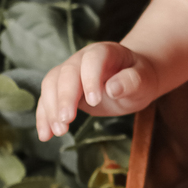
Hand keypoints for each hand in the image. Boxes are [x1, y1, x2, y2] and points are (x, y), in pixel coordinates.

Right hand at [36, 42, 161, 140]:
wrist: (133, 79)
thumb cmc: (140, 78)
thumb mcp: (144, 80)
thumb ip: (131, 82)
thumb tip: (113, 89)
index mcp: (104, 52)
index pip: (92, 60)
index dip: (90, 79)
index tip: (94, 101)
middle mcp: (82, 59)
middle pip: (66, 73)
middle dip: (64, 97)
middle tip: (67, 120)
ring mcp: (69, 73)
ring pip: (51, 84)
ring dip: (51, 108)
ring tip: (58, 131)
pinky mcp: (62, 89)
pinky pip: (47, 99)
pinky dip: (44, 116)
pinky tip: (45, 135)